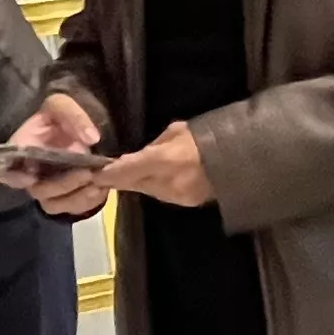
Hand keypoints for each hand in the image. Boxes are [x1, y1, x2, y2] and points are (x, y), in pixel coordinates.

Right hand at [0, 96, 110, 215]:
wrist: (76, 127)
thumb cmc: (60, 115)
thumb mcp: (62, 105)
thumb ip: (73, 116)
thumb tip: (91, 139)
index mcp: (22, 150)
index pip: (6, 169)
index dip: (15, 177)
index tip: (32, 176)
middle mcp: (31, 173)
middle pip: (38, 190)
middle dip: (62, 185)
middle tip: (86, 173)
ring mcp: (48, 187)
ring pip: (54, 205)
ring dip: (76, 198)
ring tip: (98, 185)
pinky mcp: (66, 197)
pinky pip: (72, 209)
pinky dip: (88, 202)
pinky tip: (102, 189)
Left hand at [97, 121, 212, 207]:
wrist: (240, 159)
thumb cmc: (207, 137)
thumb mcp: (177, 131)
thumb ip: (154, 145)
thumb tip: (138, 155)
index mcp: (163, 160)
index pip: (125, 171)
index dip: (107, 174)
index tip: (93, 173)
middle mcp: (166, 183)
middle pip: (132, 184)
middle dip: (119, 178)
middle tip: (106, 172)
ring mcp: (175, 196)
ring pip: (145, 190)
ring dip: (136, 181)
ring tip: (130, 172)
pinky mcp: (184, 202)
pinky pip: (160, 193)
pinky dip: (153, 185)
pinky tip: (155, 177)